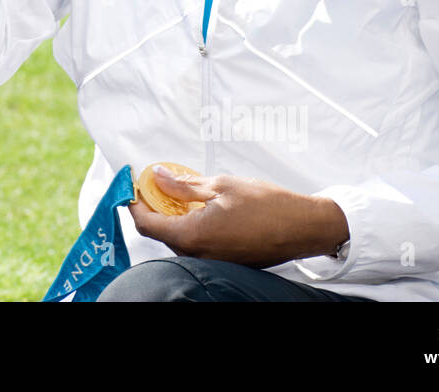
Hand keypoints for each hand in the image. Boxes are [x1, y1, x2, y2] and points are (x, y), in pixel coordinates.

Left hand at [128, 167, 349, 267]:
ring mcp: (213, 261)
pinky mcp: (226, 261)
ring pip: (180, 240)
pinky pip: (198, 245)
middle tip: (158, 184)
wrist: (303, 227)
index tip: (135, 186)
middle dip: (155, 209)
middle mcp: (199, 255)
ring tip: (181, 193)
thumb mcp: (221, 185)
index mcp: (193, 236)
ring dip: (174, 218)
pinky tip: (201, 208)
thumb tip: (158, 177)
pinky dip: (192, 227)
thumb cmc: (267, 205)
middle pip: (161, 234)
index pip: (147, 225)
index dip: (135, 205)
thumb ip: (184, 185)